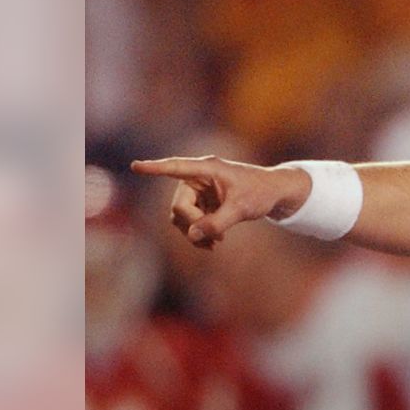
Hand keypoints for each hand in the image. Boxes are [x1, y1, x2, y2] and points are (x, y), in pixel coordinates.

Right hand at [130, 156, 310, 249]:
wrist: (274, 193)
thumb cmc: (261, 192)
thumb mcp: (242, 209)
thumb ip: (217, 222)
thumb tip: (193, 235)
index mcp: (208, 168)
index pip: (176, 167)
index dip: (155, 168)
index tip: (135, 166)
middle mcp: (198, 178)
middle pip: (179, 206)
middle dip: (194, 224)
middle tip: (216, 238)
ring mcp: (197, 191)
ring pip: (181, 217)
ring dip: (194, 233)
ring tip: (216, 243)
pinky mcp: (201, 203)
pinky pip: (189, 222)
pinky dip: (198, 234)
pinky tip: (213, 244)